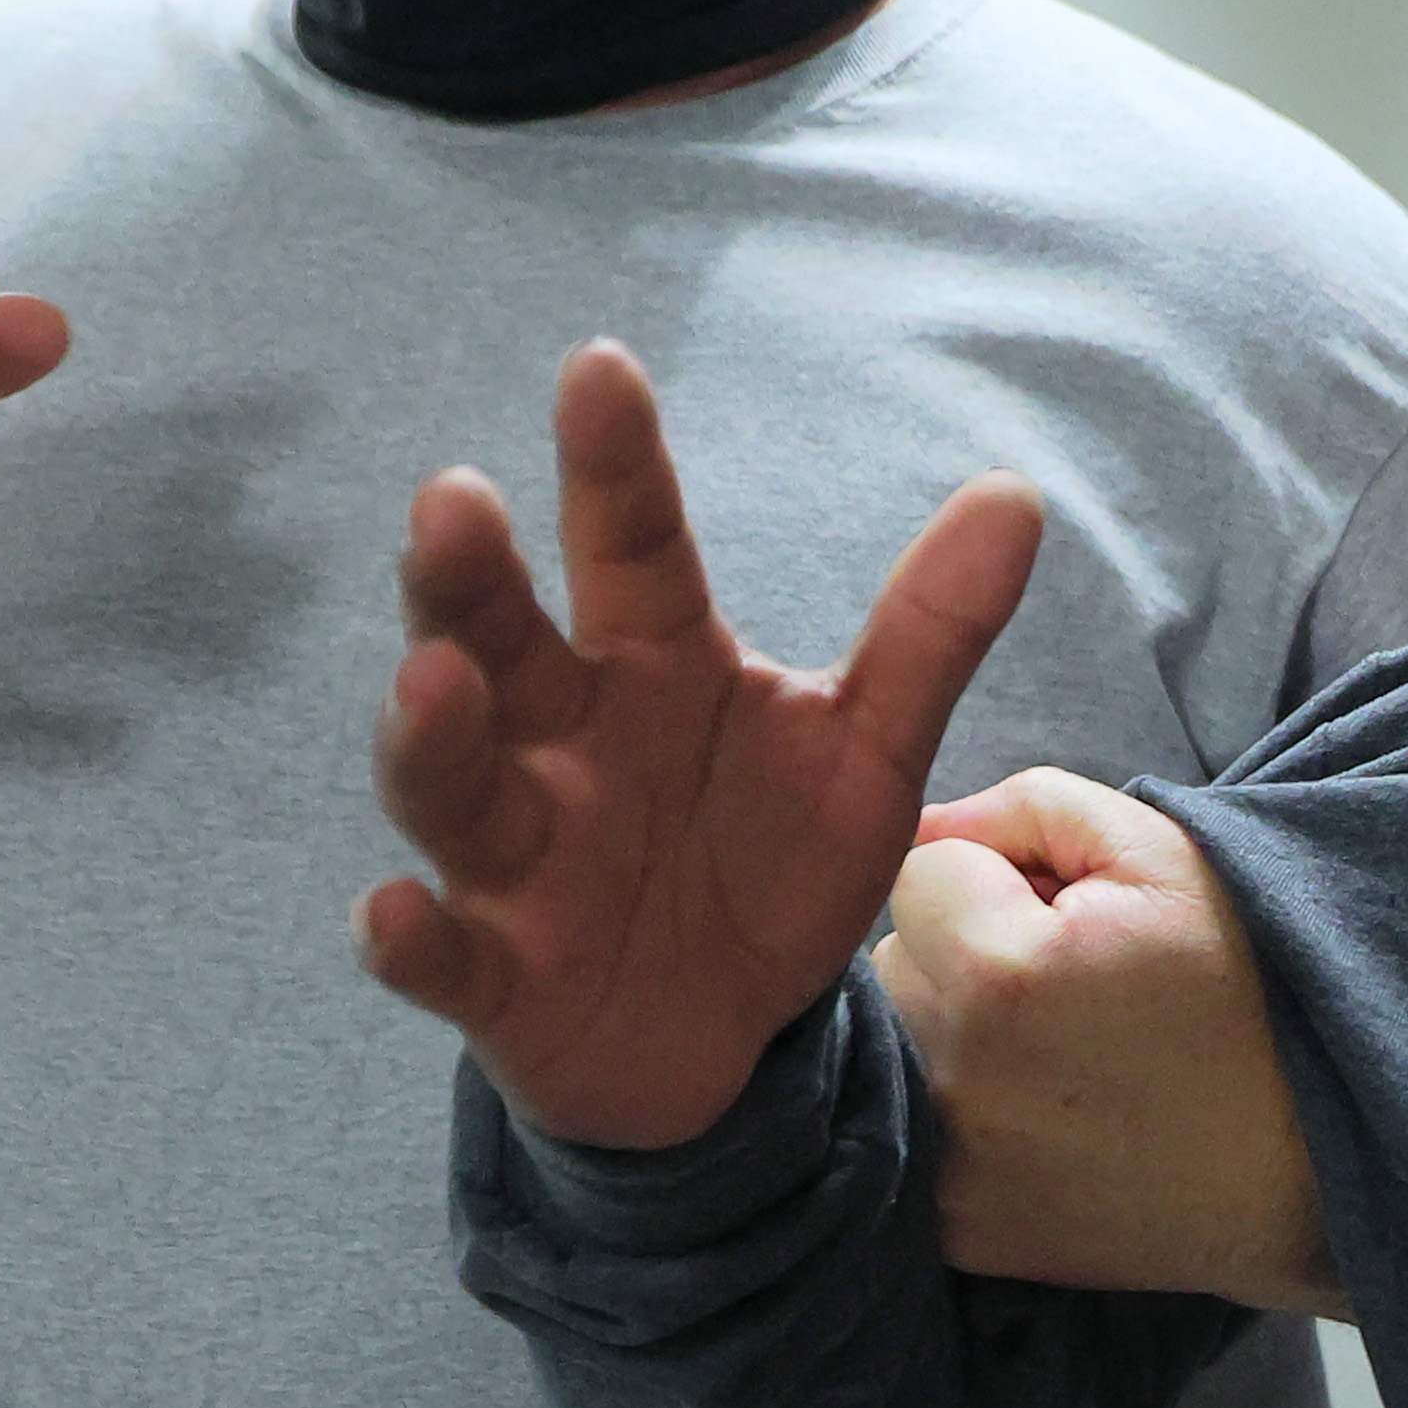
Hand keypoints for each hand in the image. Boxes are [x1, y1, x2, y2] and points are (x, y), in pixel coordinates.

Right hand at [358, 341, 1044, 1150]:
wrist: (725, 1041)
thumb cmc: (771, 863)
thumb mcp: (868, 753)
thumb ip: (930, 632)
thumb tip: (1016, 493)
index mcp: (652, 666)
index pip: (633, 550)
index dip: (616, 465)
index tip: (601, 366)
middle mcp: (560, 742)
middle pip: (500, 645)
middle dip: (467, 579)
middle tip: (452, 498)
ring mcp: (513, 860)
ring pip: (450, 787)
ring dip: (429, 736)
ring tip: (434, 680)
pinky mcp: (494, 976)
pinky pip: (438, 956)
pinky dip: (408, 938)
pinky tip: (391, 914)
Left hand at [883, 768, 1336, 1306]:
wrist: (1308, 1169)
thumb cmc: (1249, 993)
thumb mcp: (1167, 854)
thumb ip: (1031, 806)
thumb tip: (923, 829)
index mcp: (999, 970)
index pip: (919, 868)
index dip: (1000, 876)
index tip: (1072, 917)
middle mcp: (952, 1075)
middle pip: (898, 958)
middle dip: (967, 950)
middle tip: (1072, 986)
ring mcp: (948, 1165)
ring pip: (901, 1043)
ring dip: (955, 1031)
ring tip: (1063, 1052)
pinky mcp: (955, 1229)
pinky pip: (918, 1130)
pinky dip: (965, 1116)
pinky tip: (1051, 1120)